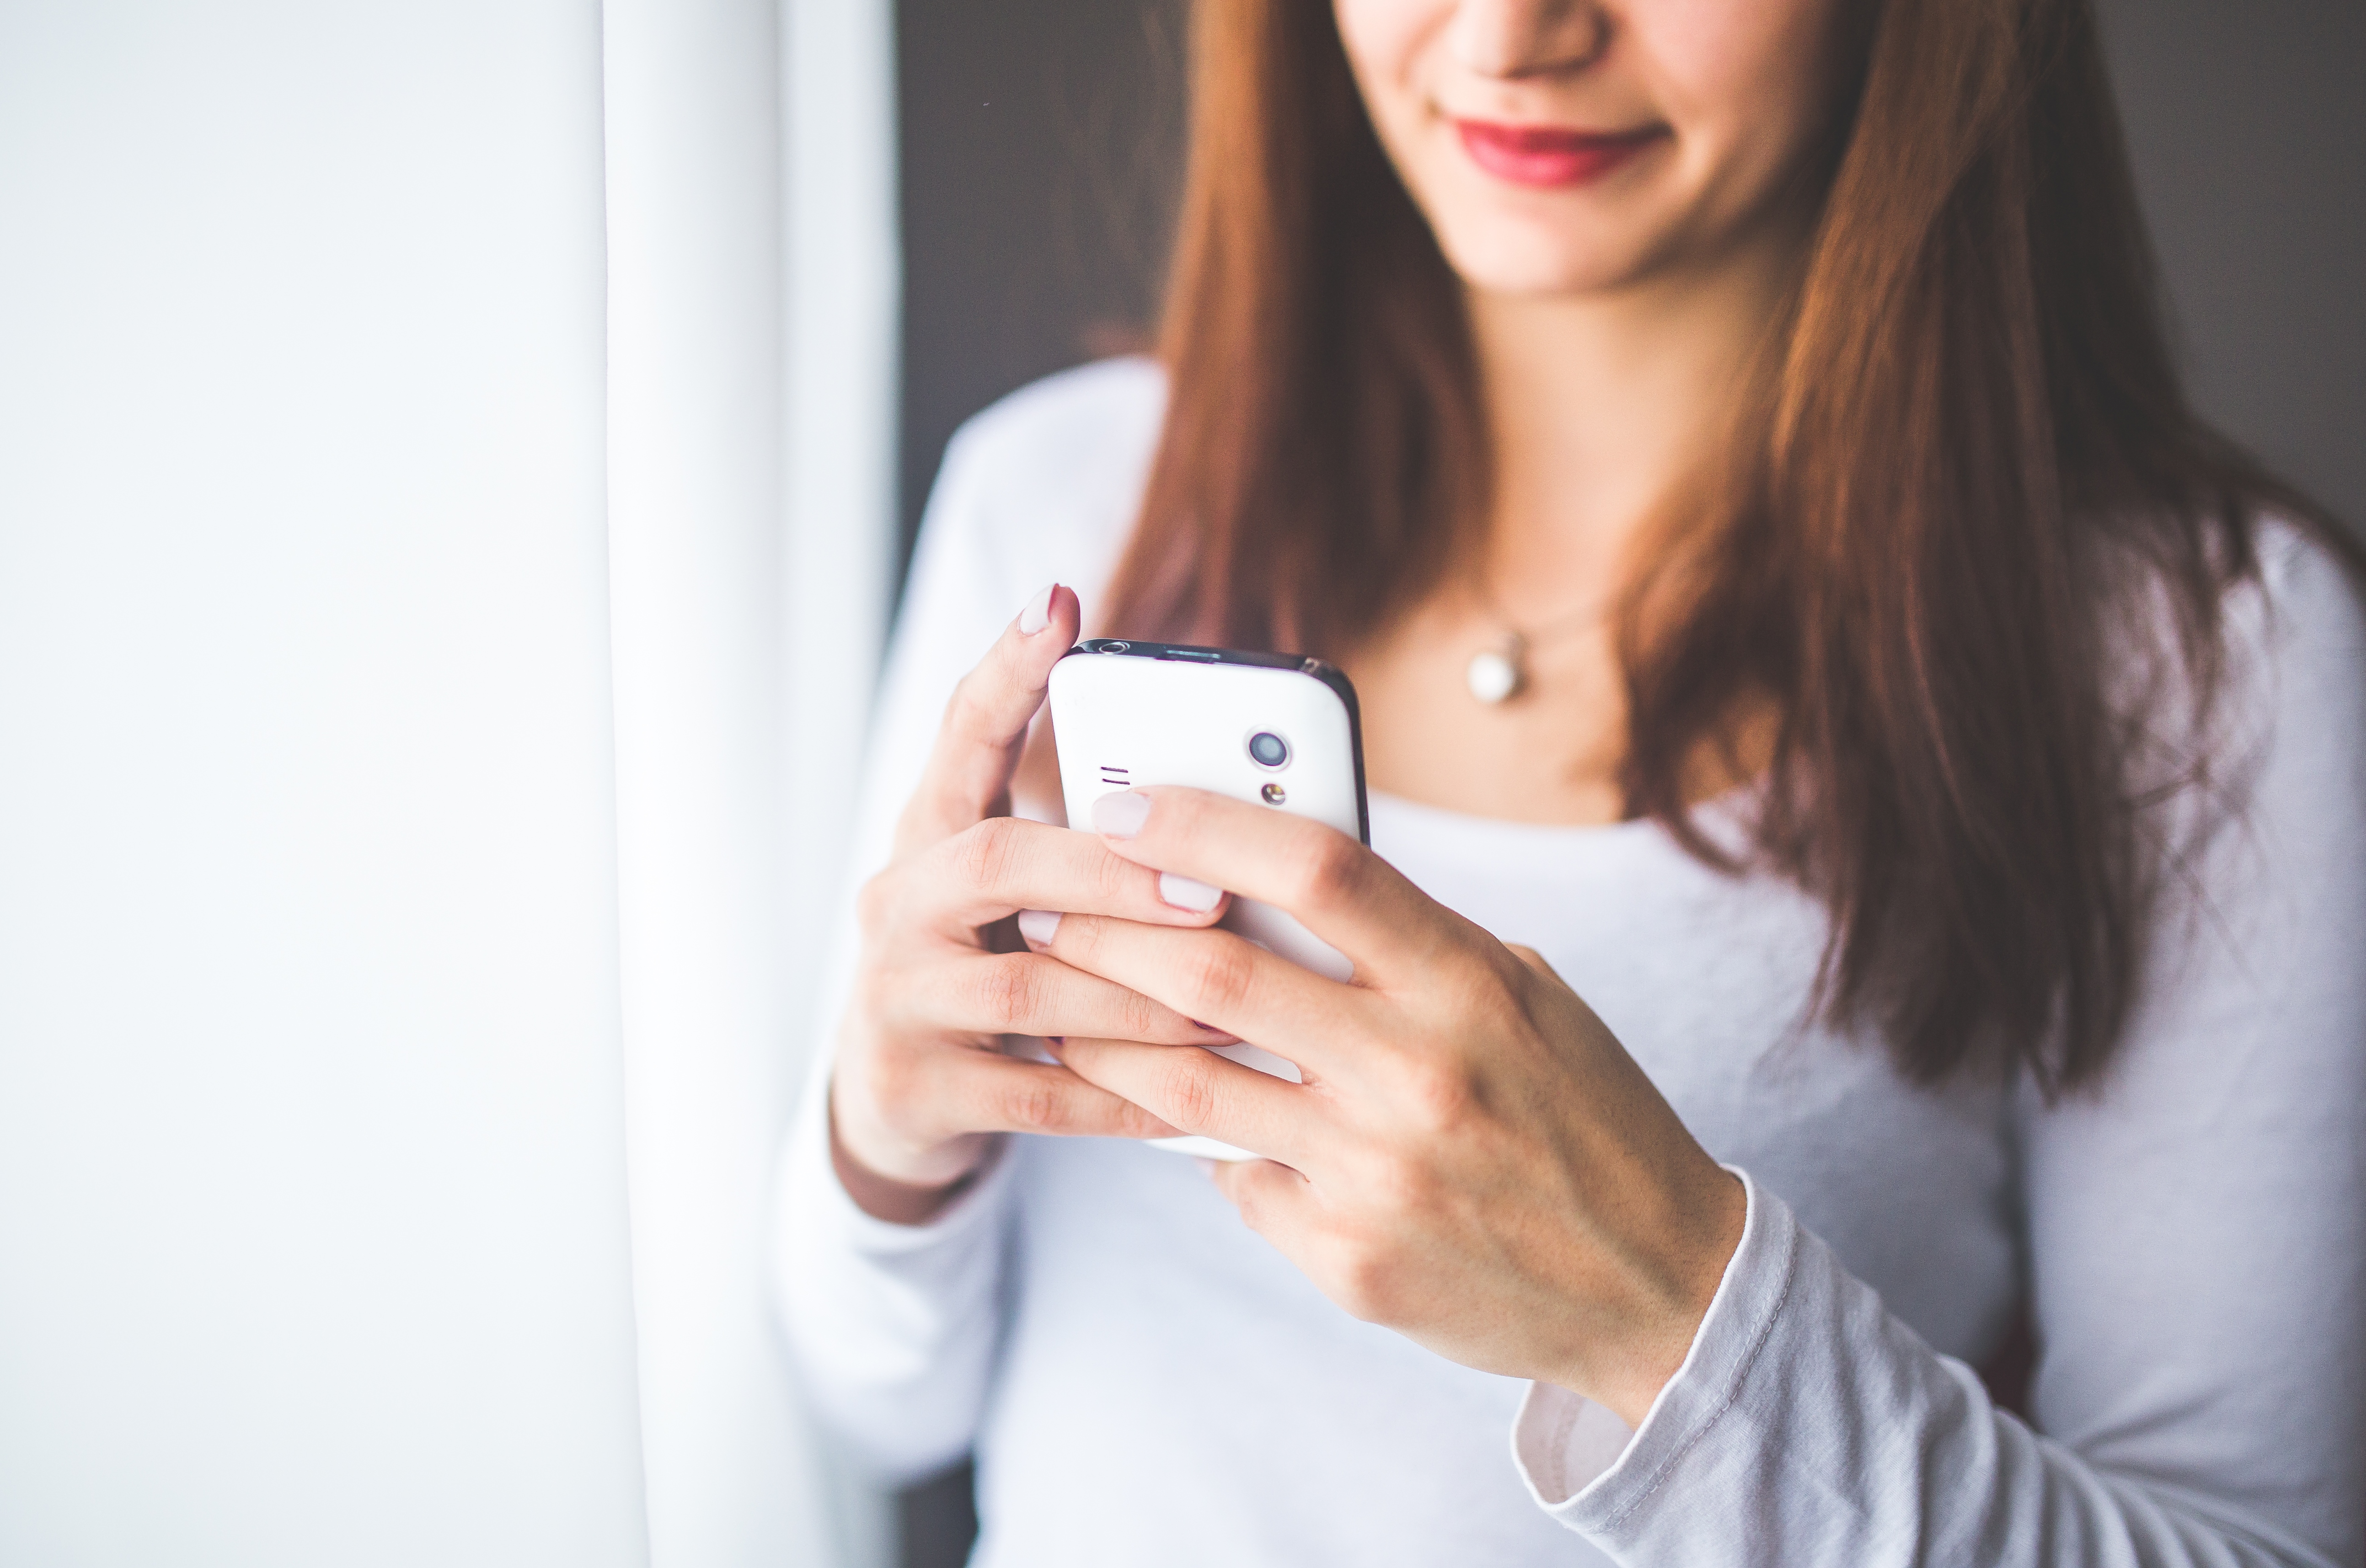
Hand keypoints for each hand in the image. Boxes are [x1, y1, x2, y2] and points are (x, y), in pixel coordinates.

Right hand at [828, 587, 1237, 1223]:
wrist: (897, 1095)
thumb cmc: (992, 961)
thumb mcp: (1018, 891)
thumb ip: (1087, 840)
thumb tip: (1227, 794)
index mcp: (930, 835)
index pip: (961, 735)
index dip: (1007, 672)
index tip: (1060, 602)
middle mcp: (897, 902)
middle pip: (996, 862)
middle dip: (1110, 874)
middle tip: (1210, 889)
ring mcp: (895, 997)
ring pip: (1026, 990)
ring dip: (1137, 1000)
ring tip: (1229, 1009)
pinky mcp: (914, 1086)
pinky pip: (1035, 1094)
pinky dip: (1118, 1097)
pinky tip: (1188, 1099)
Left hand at [1025, 786, 1744, 1427]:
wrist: (1657, 1286)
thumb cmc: (1583, 1115)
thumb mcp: (1523, 998)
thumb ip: (1408, 946)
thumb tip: (1273, 887)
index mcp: (1469, 984)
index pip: (1317, 869)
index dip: (1207, 824)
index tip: (1127, 803)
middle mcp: (1418, 1072)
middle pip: (1219, 973)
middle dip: (1109, 929)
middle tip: (1044, 903)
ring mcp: (1378, 1172)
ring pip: (1191, 1085)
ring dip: (1105, 1037)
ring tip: (1053, 1004)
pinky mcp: (1348, 1257)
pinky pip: (1236, 1176)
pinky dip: (1195, 1138)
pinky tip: (1163, 1112)